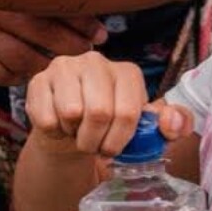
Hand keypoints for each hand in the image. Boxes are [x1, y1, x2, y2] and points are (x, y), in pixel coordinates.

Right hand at [0, 0, 105, 86]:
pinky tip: (31, 72)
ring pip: (23, 61)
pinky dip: (20, 76)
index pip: (48, 8)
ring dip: (47, 66)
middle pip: (40, 36)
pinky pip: (1, 76)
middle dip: (71, 46)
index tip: (100, 32)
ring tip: (62, 65)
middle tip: (89, 50)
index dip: (78, 22)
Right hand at [25, 51, 190, 159]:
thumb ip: (172, 125)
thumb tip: (173, 123)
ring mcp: (64, 67)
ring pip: (70, 113)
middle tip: (95, 145)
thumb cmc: (112, 129)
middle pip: (99, 112)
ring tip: (78, 131)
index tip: (115, 149)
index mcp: (126, 71)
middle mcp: (95, 61)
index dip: (120, 140)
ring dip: (74, 135)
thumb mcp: (147, 130)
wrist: (73, 131)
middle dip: (96, 141)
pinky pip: (46, 117)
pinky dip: (54, 131)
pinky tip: (59, 124)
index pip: (128, 112)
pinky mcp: (38, 80)